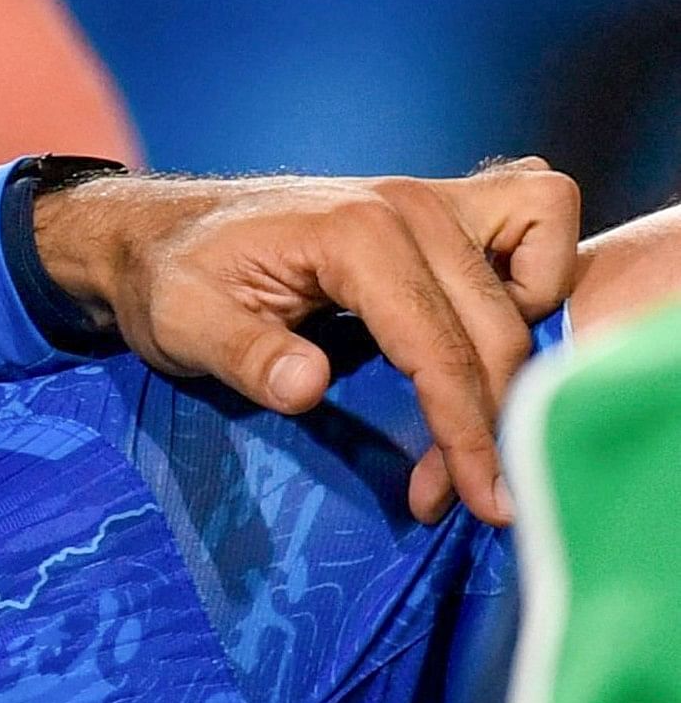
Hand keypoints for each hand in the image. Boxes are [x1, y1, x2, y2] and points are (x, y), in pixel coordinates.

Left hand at [31, 162, 582, 524]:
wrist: (163, 231)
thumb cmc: (172, 277)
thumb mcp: (182, 323)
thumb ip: (244, 355)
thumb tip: (307, 386)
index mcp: (353, 231)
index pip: (440, 348)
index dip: (466, 434)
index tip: (481, 502)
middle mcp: (410, 204)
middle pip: (500, 332)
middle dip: (491, 424)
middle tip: (454, 495)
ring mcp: (434, 199)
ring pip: (538, 284)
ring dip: (521, 363)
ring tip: (467, 431)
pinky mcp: (447, 208)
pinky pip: (539, 229)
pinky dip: (538, 286)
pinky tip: (485, 346)